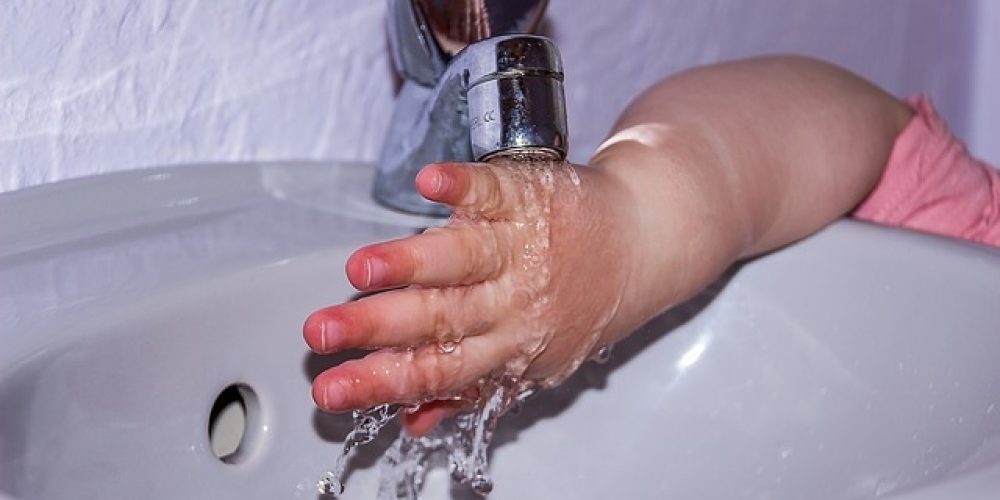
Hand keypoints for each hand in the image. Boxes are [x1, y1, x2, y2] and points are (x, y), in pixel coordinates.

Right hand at [303, 160, 640, 433]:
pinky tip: (430, 183)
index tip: (330, 389)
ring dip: (411, 263)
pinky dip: (462, 186)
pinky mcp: (527, 197)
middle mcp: (511, 300)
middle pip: (439, 317)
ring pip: (463, 259)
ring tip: (362, 269)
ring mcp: (519, 247)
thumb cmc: (579, 303)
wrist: (640, 243)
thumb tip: (411, 425)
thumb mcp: (532, 360)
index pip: (437, 370)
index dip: (382, 382)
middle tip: (322, 332)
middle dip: (376, 327)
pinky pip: (494, 191)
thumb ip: (470, 392)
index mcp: (507, 345)